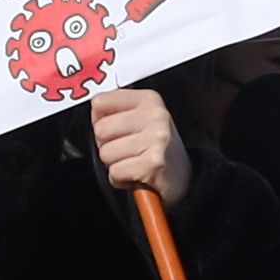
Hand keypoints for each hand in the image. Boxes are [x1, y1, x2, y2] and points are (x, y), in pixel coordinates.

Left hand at [90, 84, 191, 210]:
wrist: (185, 180)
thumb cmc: (156, 150)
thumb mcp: (141, 120)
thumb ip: (117, 111)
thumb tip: (94, 112)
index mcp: (149, 100)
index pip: (99, 102)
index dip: (100, 121)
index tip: (117, 130)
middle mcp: (155, 115)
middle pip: (100, 129)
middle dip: (107, 146)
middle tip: (126, 151)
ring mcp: (157, 138)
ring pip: (105, 153)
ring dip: (115, 164)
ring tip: (134, 163)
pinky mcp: (154, 163)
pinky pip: (115, 172)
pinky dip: (121, 179)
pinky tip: (137, 175)